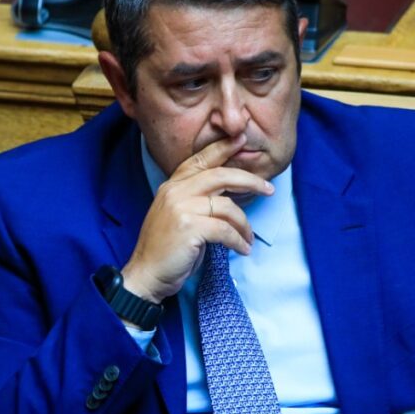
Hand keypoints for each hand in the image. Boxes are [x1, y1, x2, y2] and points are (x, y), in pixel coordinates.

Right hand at [121, 135, 273, 303]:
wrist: (146, 274)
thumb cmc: (166, 249)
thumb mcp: (178, 215)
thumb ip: (196, 200)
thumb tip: (229, 196)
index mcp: (172, 185)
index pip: (200, 159)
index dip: (222, 148)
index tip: (241, 139)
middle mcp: (175, 191)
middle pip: (221, 175)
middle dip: (249, 180)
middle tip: (268, 189)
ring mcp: (181, 208)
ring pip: (227, 206)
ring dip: (244, 224)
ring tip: (248, 238)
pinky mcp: (188, 227)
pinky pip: (224, 229)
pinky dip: (238, 240)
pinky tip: (243, 249)